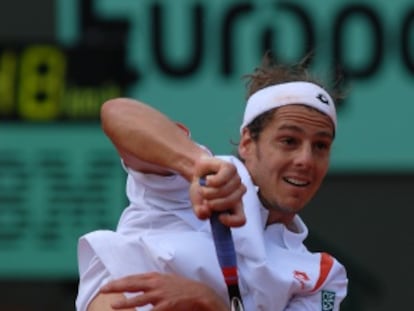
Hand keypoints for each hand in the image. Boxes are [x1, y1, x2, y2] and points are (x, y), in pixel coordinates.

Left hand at [100, 272, 228, 310]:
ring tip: (113, 305)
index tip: (107, 285)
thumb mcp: (166, 280)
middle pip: (132, 284)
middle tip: (103, 289)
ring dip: (125, 303)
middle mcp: (156, 284)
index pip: (133, 278)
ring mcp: (161, 294)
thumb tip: (138, 285)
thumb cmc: (182, 288)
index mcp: (155, 277)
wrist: (200, 294)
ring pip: (139, 299)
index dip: (119, 281)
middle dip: (117, 286)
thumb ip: (152, 282)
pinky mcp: (167, 305)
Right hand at [189, 156, 245, 226]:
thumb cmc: (202, 189)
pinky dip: (212, 181)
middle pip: (232, 202)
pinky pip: (224, 177)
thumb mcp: (197, 204)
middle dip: (214, 203)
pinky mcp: (231, 168)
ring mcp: (236, 180)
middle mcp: (238, 194)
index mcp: (234, 207)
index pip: (241, 219)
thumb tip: (206, 212)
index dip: (231, 221)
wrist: (198, 171)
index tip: (219, 217)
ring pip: (226, 190)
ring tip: (204, 189)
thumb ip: (200, 212)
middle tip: (205, 200)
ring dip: (210, 191)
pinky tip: (208, 180)